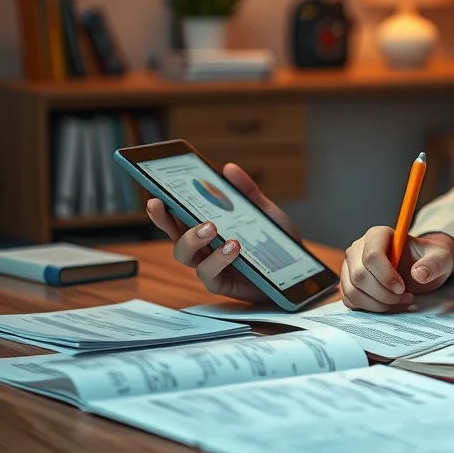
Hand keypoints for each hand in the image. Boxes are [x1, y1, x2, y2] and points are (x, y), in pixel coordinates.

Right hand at [147, 163, 298, 302]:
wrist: (298, 273)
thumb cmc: (276, 242)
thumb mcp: (265, 212)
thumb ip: (247, 192)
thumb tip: (228, 168)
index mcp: (207, 226)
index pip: (178, 216)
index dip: (163, 208)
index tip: (155, 196)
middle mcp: (203, 247)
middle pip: (174, 235)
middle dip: (167, 222)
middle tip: (173, 207)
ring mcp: (209, 266)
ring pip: (185, 255)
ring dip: (194, 239)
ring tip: (213, 228)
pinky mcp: (220, 283)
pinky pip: (208, 274)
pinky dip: (217, 260)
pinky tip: (232, 248)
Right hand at [340, 227, 453, 312]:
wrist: (420, 269)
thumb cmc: (427, 260)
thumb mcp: (440, 258)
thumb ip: (434, 263)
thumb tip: (419, 274)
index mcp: (378, 235)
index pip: (372, 255)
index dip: (386, 276)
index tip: (403, 289)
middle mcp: (358, 249)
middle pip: (360, 276)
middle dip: (383, 294)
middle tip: (405, 297)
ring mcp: (350, 267)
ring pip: (353, 291)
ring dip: (378, 304)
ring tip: (400, 302)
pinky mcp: (349, 284)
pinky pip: (351, 301)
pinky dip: (371, 309)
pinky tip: (390, 306)